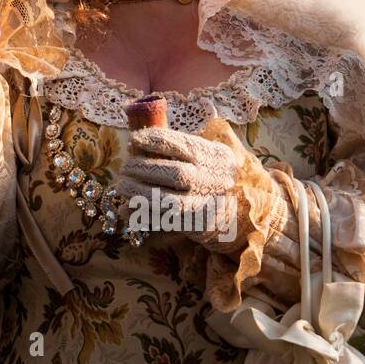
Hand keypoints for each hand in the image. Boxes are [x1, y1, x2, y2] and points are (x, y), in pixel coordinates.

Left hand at [115, 119, 288, 251]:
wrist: (242, 207)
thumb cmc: (213, 173)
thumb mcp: (207, 151)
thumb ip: (180, 143)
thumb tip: (137, 142)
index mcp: (211, 156)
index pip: (181, 144)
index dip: (154, 140)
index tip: (134, 139)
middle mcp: (210, 180)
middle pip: (176, 174)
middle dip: (144, 169)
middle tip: (125, 166)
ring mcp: (203, 203)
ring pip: (170, 200)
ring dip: (139, 192)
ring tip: (122, 185)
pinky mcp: (194, 224)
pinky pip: (165, 221)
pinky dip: (142, 215)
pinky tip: (125, 208)